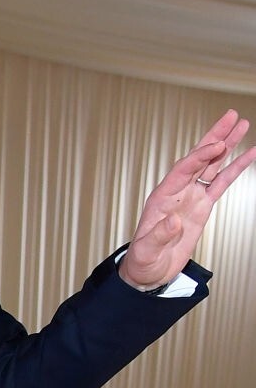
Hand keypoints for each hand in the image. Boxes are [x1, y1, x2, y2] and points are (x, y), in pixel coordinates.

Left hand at [120, 111, 253, 289]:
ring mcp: (191, 197)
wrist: (149, 272)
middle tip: (231, 116)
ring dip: (226, 145)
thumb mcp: (146, 250)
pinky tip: (248, 155)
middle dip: (214, 136)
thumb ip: (159, 235)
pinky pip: (221, 183)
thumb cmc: (143, 260)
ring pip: (212, 165)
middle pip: (198, 157)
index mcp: (162, 197)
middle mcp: (177, 191)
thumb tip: (173, 221)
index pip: (183, 169)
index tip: (217, 145)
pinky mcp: (202, 206)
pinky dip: (235, 169)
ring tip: (242, 125)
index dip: (200, 156)